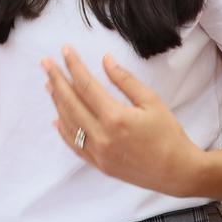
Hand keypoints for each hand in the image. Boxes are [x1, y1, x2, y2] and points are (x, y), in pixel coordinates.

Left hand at [42, 47, 199, 196]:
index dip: (74, 66)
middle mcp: (101, 136)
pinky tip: (57, 118)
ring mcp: (97, 153)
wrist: (176, 171)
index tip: (64, 50)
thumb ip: (125, 81)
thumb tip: (105, 60)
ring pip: (69, 123)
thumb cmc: (168, 134)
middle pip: (71, 103)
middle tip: (45, 63)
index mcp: (115, 118)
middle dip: (57, 80)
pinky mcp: (98, 164)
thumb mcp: (151, 101)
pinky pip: (74, 145)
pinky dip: (64, 131)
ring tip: (49, 84)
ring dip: (57, 102)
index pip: (86, 86)